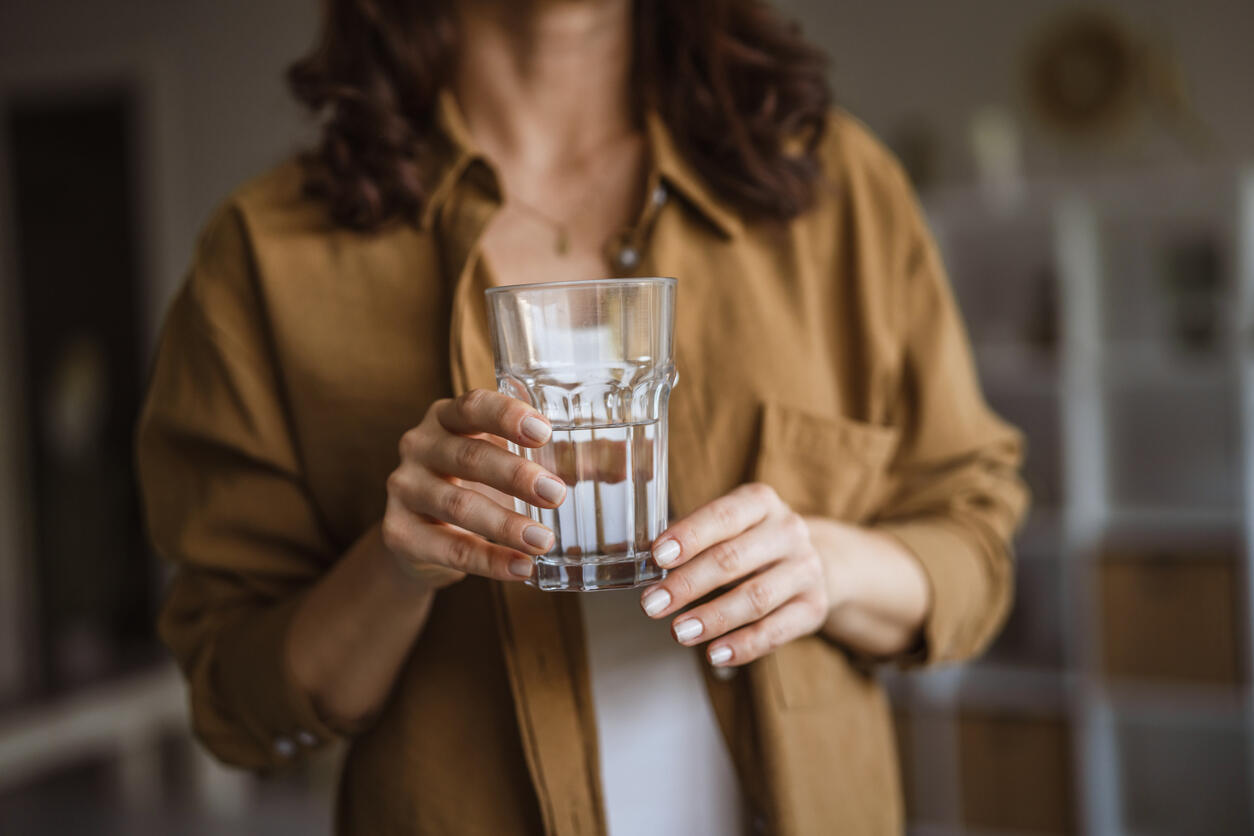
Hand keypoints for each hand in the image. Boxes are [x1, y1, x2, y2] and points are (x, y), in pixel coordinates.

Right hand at [380, 389, 566, 586]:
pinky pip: (448, 548)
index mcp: (448, 417)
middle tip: (558, 494)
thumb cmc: (478, 485)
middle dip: (516, 475)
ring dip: (505, 524)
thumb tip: (625, 461)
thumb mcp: (510, 462)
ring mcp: (404, 488)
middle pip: (469, 457)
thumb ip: (561, 459)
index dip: (507, 416)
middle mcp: (419, 445)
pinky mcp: (398, 532)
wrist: (421, 537)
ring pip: (458, 505)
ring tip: (545, 541)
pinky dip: (488, 561)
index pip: (474, 406)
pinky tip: (522, 569)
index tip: (545, 431)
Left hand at [638, 483, 828, 666]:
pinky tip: (714, 654)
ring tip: (678, 632)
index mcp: (760, 502)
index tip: (657, 555)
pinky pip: (776, 631)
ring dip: (712, 618)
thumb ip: (691, 538)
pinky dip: (743, 645)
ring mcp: (805, 569)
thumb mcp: (727, 527)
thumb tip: (643, 561)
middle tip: (651, 605)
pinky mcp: (814, 607)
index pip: (722, 516)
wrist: (814, 561)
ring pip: (755, 597)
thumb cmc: (750, 542)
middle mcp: (788, 530)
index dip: (689, 536)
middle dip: (687, 584)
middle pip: (733, 559)